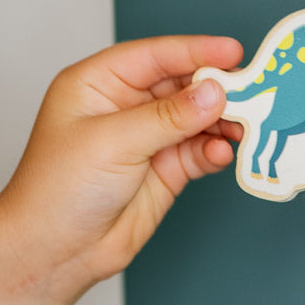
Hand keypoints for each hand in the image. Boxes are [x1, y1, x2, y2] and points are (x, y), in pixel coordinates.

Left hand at [0, 35, 242, 301]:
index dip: (195, 51)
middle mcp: (124, 105)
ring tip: (243, 126)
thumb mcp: (112, 142)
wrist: (52, 253)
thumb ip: (167, 116)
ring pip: (196, 118)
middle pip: (181, 84)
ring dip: (221, 121)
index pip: (154, 55)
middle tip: (252, 91)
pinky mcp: (163, 170)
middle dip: (215, 88)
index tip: (232, 52)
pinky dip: (214, 150)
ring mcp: (146, 138)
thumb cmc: (57, 190)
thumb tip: (214, 92)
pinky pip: (198, 151)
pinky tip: (221, 154)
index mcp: (99, 82)